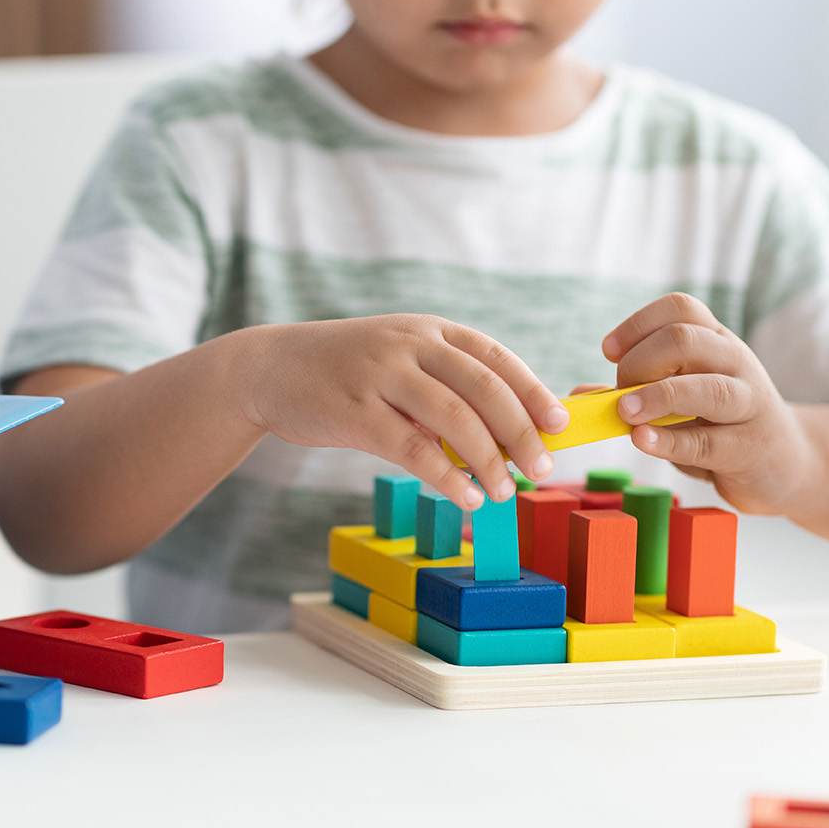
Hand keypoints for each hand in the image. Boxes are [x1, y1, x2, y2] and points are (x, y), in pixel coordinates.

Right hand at [235, 314, 567, 509]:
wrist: (269, 369)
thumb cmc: (346, 371)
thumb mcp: (398, 360)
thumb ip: (444, 388)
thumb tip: (508, 435)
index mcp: (427, 330)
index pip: (495, 357)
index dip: (532, 391)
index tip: (559, 424)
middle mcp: (408, 345)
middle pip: (483, 387)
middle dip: (521, 430)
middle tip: (543, 467)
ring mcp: (379, 375)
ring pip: (453, 418)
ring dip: (487, 459)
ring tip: (505, 490)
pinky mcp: (353, 412)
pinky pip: (412, 449)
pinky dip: (445, 476)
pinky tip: (466, 496)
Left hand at [602, 292, 813, 514]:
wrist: (789, 463)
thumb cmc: (722, 425)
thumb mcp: (681, 401)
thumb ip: (633, 394)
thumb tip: (578, 396)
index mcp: (716, 341)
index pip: (680, 309)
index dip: (637, 324)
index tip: (608, 351)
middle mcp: (736, 363)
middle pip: (686, 339)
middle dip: (640, 361)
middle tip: (619, 392)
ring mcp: (750, 404)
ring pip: (707, 387)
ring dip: (657, 396)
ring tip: (624, 412)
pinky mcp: (750, 448)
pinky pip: (708, 442)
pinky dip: (670, 441)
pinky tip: (642, 440)